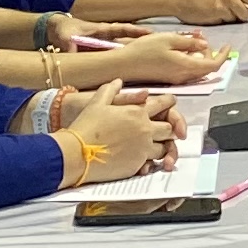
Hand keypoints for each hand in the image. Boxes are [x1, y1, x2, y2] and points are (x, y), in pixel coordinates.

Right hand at [59, 96, 179, 183]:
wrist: (77, 153)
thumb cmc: (86, 127)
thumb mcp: (96, 103)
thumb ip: (110, 90)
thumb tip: (118, 81)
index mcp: (137, 112)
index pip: (165, 104)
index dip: (169, 102)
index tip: (170, 103)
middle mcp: (145, 130)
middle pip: (170, 129)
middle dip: (170, 128)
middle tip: (165, 128)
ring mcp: (142, 149)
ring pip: (164, 148)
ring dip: (161, 146)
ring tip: (154, 145)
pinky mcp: (137, 165)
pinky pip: (152, 164)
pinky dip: (151, 162)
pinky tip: (143, 160)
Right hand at [83, 31, 222, 88]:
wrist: (123, 65)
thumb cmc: (143, 51)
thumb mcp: (169, 39)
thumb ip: (189, 43)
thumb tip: (205, 45)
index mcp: (186, 67)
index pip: (213, 66)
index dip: (223, 56)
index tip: (228, 47)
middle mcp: (183, 77)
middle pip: (206, 69)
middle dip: (210, 54)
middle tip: (202, 40)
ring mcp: (175, 80)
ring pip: (196, 71)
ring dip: (199, 58)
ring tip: (192, 42)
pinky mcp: (168, 79)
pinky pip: (186, 72)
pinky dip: (190, 61)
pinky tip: (181, 50)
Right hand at [159, 0, 247, 24]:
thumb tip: (241, 2)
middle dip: (244, 16)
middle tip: (237, 16)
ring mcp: (224, 4)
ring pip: (236, 18)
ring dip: (230, 19)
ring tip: (218, 14)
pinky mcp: (217, 14)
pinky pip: (225, 22)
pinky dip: (220, 22)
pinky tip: (211, 16)